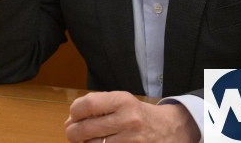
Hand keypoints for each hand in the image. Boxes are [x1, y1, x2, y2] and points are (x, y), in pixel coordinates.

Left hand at [64, 91, 199, 142]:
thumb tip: (69, 121)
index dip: (73, 112)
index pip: (86, 105)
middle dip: (73, 133)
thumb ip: (96, 106)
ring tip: (90, 139)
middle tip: (73, 133)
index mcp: (123, 101)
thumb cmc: (139, 114)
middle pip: (84, 130)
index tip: (74, 116)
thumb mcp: (121, 102)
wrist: (170, 129)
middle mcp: (127, 120)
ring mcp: (131, 141)